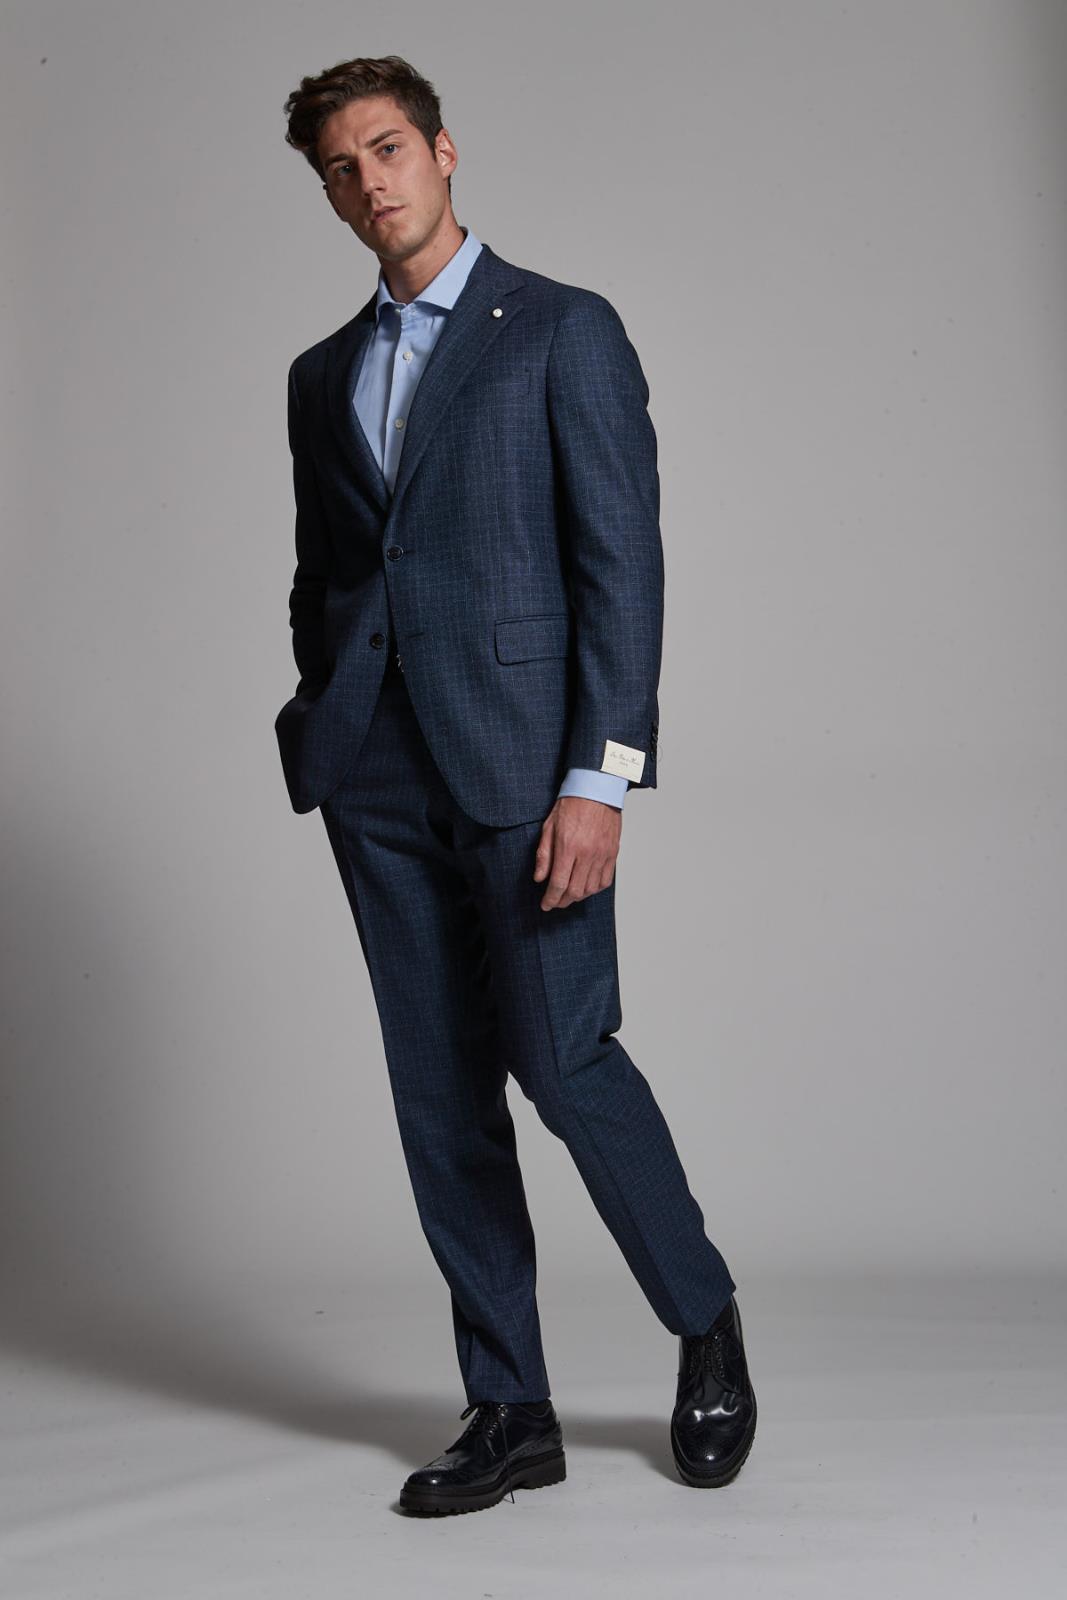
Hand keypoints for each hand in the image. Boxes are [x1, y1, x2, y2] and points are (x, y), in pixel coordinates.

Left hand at [533, 795, 620, 909]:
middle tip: (555, 902)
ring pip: (591, 889)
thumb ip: (544, 855)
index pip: (558, 883)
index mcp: (568, 847)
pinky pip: (605, 880)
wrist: (596, 789)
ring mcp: (602, 855)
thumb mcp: (549, 827)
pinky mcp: (612, 853)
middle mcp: (587, 854)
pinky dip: (595, 888)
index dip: (551, 899)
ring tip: (569, 894)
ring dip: (578, 896)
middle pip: (575, 891)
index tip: (546, 905)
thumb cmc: (571, 805)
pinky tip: (586, 886)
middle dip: (563, 901)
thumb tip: (539, 878)